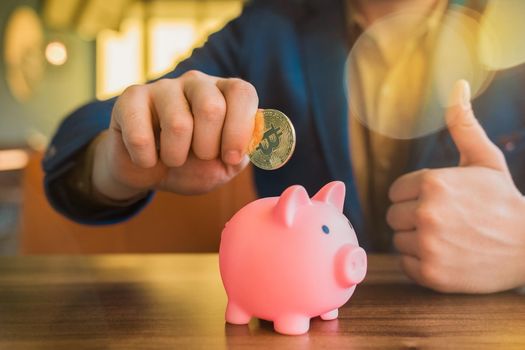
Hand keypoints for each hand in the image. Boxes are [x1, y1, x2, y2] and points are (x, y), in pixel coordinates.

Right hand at [91, 71, 258, 199]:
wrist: (148, 172)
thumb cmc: (192, 165)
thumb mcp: (223, 165)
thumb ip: (243, 152)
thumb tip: (258, 143)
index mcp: (225, 94)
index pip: (242, 93)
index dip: (239, 129)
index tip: (230, 157)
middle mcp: (197, 82)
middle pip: (211, 108)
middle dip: (207, 147)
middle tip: (198, 157)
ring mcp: (163, 87)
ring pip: (178, 124)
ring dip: (176, 157)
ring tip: (172, 159)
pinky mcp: (132, 98)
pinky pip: (141, 135)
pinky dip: (146, 160)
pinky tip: (146, 158)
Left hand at [387, 80, 524, 292]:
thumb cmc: (503, 200)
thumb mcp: (485, 159)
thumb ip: (463, 124)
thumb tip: (457, 84)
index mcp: (433, 182)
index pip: (395, 192)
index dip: (414, 197)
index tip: (438, 202)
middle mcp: (427, 213)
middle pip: (393, 216)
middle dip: (413, 217)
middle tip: (444, 221)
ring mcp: (429, 245)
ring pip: (397, 241)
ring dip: (416, 240)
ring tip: (447, 238)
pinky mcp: (432, 274)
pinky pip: (406, 265)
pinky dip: (421, 263)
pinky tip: (446, 256)